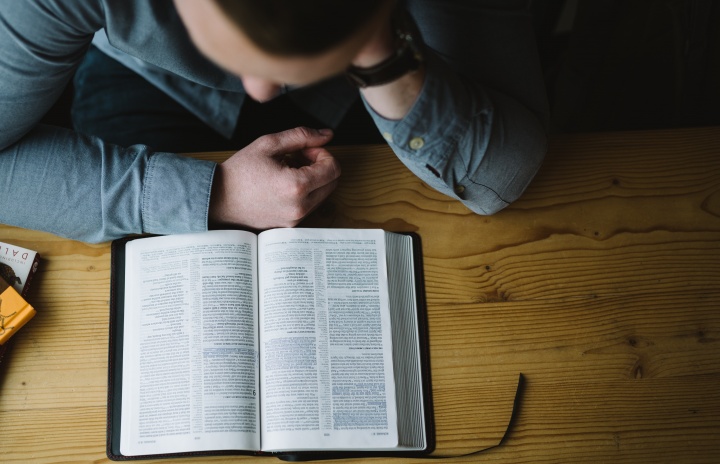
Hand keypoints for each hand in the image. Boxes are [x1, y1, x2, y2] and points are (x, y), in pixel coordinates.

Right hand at [208, 127, 339, 228]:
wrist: (218, 199)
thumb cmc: (241, 171)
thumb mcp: (269, 144)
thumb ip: (302, 136)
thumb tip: (328, 134)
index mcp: (296, 186)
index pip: (333, 168)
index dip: (323, 153)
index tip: (306, 149)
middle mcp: (300, 207)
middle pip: (332, 183)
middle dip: (320, 166)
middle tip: (298, 158)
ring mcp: (296, 219)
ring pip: (322, 194)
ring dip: (313, 179)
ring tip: (288, 170)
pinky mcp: (290, 226)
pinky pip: (309, 205)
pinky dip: (304, 192)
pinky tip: (283, 184)